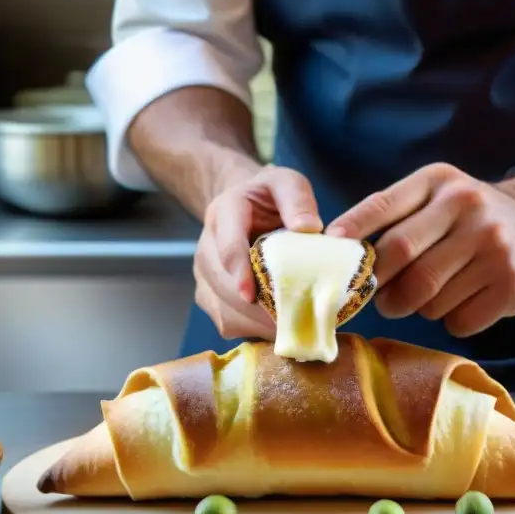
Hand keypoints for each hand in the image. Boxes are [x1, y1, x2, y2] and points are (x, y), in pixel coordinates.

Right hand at [195, 165, 322, 340]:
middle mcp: (207, 246)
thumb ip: (298, 199)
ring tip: (293, 327)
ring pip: (225, 311)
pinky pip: (228, 323)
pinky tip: (280, 327)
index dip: (240, 272)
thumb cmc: (271, 196)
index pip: (227, 247)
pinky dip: (254, 330)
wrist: (248, 206)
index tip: (253, 295)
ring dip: (258, 324)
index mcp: (223, 213)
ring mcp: (205, 275)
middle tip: (296, 320)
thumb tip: (309, 227)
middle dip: (257, 308)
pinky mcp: (210, 297)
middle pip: (223, 287)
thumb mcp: (287, 183)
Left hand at [326, 163, 514, 337]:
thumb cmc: (469, 214)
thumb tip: (340, 246)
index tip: (332, 248)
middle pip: (400, 257)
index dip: (353, 229)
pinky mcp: (512, 286)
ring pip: (427, 297)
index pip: (384, 205)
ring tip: (424, 297)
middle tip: (377, 298)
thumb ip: (393, 213)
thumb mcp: (436, 193)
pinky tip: (458, 303)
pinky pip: (458, 321)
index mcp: (440, 182)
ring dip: (416, 306)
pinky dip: (448, 321)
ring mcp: (494, 248)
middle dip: (379, 286)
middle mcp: (468, 208)